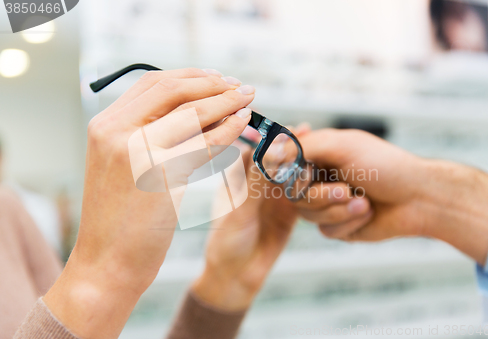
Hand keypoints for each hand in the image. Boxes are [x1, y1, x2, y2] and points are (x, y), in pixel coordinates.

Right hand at [44, 69, 255, 338]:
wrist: (107, 262)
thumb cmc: (119, 217)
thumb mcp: (122, 165)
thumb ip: (147, 134)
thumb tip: (198, 109)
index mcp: (105, 126)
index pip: (154, 83)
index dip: (191, 76)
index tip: (217, 78)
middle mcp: (118, 132)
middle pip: (176, 90)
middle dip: (214, 84)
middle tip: (240, 87)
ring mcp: (140, 151)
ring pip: (194, 113)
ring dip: (228, 103)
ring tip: (248, 101)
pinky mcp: (164, 175)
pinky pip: (206, 143)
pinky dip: (229, 130)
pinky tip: (243, 126)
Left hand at [192, 125, 364, 310]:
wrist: (236, 276)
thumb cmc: (226, 243)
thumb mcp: (238, 212)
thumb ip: (255, 183)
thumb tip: (270, 150)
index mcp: (239, 175)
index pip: (259, 148)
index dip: (278, 138)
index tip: (296, 130)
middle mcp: (259, 181)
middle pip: (283, 159)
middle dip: (301, 151)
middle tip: (318, 139)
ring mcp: (276, 195)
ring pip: (299, 177)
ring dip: (314, 171)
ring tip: (327, 155)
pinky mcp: (291, 210)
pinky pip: (309, 198)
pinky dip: (322, 193)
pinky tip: (338, 185)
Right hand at [299, 128, 487, 264]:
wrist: (419, 198)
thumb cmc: (384, 166)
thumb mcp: (341, 146)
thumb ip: (303, 147)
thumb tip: (270, 153)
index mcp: (319, 156)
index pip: (285, 166)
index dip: (290, 176)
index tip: (304, 176)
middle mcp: (320, 179)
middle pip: (293, 196)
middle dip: (321, 197)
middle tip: (346, 190)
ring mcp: (329, 203)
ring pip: (308, 216)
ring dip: (339, 210)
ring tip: (364, 202)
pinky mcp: (339, 226)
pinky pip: (327, 230)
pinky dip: (349, 222)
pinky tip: (368, 213)